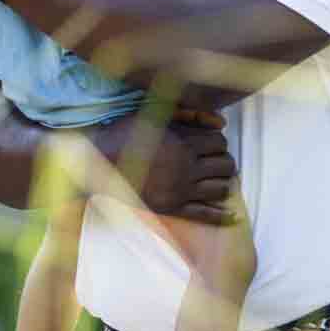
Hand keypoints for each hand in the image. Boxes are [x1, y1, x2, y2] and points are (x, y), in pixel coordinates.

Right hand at [94, 110, 240, 224]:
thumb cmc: (125, 134)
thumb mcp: (157, 115)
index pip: (219, 143)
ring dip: (224, 182)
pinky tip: (231, 214)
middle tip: (216, 161)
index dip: (219, 142)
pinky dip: (221, 215)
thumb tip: (222, 121)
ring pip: (221, 188)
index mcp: (184, 144)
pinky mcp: (172, 208)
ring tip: (218, 179)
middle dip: (225, 161)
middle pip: (225, 165)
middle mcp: (186, 168)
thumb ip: (191, 115)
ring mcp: (180, 190)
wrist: (98, 163)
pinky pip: (205, 215)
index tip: (211, 144)